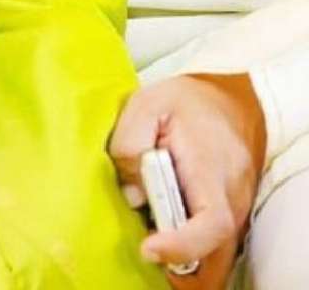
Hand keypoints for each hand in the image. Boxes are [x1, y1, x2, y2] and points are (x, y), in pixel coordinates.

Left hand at [110, 74, 265, 289]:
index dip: (181, 245)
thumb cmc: (186, 102)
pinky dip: (191, 252)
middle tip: (147, 247)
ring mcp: (237, 211)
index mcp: (212, 169)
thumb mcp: (147, 104)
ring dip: (185, 261)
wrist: (230, 101)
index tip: (148, 246)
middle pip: (216, 259)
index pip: (212, 223)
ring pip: (216, 261)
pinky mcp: (232, 217)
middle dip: (180, 267)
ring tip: (153, 236)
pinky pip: (215, 249)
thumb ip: (130, 142)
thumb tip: (133, 194)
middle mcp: (232, 198)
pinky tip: (166, 230)